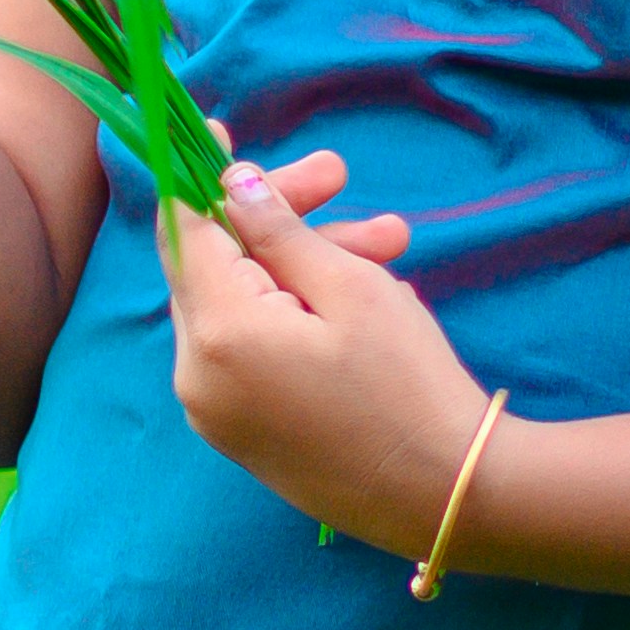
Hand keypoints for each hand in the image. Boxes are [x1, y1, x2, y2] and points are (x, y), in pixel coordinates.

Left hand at [160, 147, 480, 546]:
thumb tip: (230, 184)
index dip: (200, 178)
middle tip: (340, 176)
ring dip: (303, 265)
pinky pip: (250, 348)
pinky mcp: (238, 431)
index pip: (185, 233)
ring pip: (241, 306)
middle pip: (215, 266)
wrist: (445, 498)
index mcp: (219, 334)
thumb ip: (280, 233)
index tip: (216, 131)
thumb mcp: (353, 290)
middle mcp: (196, 374)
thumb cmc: (409, 386)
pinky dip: (293, 313)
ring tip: (392, 242)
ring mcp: (213, 409)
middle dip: (276, 218)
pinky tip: (362, 290)